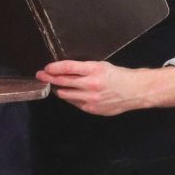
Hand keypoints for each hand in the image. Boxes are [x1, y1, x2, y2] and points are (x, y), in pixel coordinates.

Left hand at [36, 61, 174, 115]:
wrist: (134, 91)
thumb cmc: (117, 76)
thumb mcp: (101, 66)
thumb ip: (83, 69)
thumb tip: (63, 70)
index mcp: (94, 70)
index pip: (68, 68)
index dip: (54, 68)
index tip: (45, 68)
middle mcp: (91, 85)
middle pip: (63, 82)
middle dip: (49, 78)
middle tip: (41, 75)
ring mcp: (90, 99)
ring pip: (65, 94)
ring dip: (59, 89)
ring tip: (55, 85)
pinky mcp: (91, 109)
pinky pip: (74, 103)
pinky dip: (70, 97)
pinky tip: (71, 93)